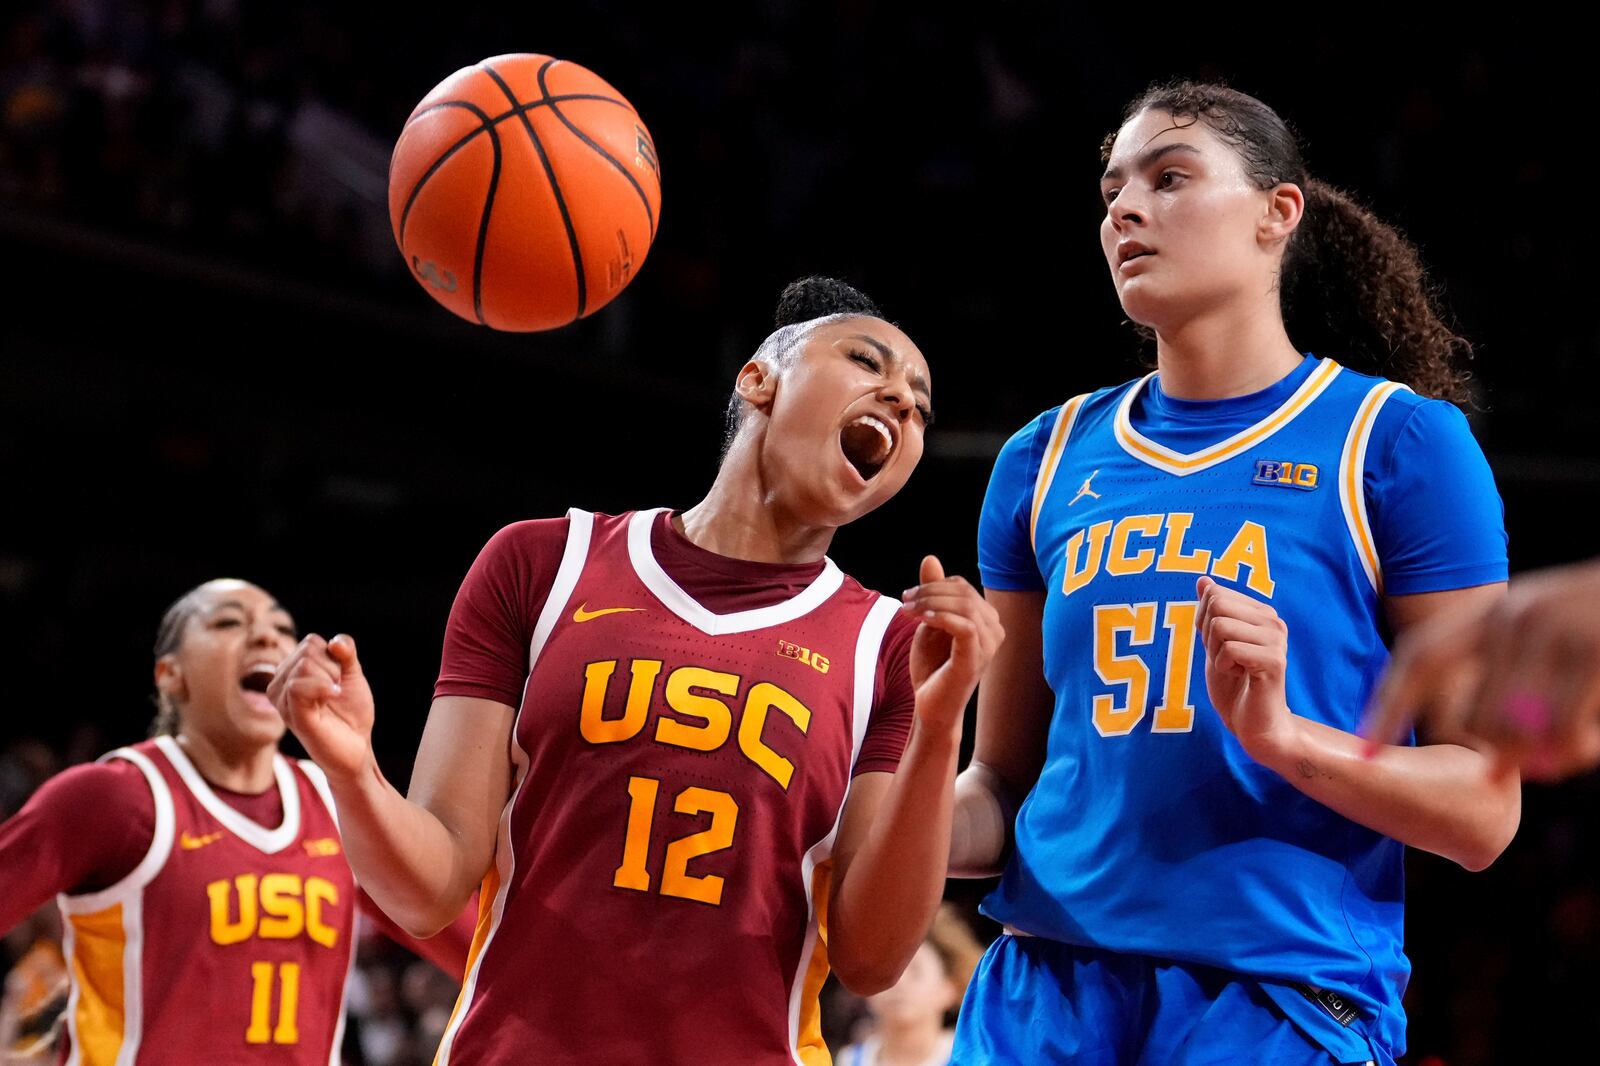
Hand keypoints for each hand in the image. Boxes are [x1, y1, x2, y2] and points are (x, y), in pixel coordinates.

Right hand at [268, 633, 375, 784]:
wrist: (358, 746)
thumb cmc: (351, 712)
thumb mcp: (352, 674)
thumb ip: (346, 652)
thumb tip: (335, 641)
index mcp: (291, 672)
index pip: (311, 642)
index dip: (334, 657)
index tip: (338, 679)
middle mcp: (280, 684)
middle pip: (307, 651)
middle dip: (333, 668)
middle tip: (336, 692)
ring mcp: (283, 700)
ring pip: (304, 666)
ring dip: (330, 679)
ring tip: (332, 699)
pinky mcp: (290, 714)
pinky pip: (298, 686)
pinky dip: (324, 687)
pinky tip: (332, 698)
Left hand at [900, 556, 1003, 734]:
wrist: (931, 706)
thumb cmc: (932, 666)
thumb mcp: (929, 621)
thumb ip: (932, 591)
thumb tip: (930, 557)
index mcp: (985, 619)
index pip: (962, 586)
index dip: (933, 585)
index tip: (907, 595)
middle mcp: (994, 630)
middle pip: (964, 593)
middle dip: (930, 592)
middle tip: (904, 600)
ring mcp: (988, 645)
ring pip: (965, 606)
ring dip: (931, 603)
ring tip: (908, 610)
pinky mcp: (976, 659)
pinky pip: (965, 627)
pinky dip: (942, 617)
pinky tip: (923, 619)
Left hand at [1196, 576, 1295, 762]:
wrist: (1253, 724)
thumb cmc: (1233, 685)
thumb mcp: (1213, 643)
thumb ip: (1210, 612)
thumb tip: (1203, 579)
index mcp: (1261, 613)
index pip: (1215, 594)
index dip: (1204, 622)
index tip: (1220, 646)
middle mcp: (1273, 621)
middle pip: (1217, 605)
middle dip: (1208, 636)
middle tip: (1225, 658)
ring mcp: (1276, 640)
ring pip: (1220, 626)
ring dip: (1215, 653)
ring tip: (1233, 668)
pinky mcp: (1274, 660)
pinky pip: (1230, 649)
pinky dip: (1223, 666)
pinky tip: (1240, 676)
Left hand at [1364, 561, 1599, 781]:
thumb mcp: (1544, 625)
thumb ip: (1507, 672)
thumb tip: (1488, 756)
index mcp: (1493, 610)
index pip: (1419, 657)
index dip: (1389, 705)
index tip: (1364, 751)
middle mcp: (1512, 616)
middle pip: (1471, 716)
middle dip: (1492, 753)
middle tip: (1518, 767)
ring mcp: (1552, 633)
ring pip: (1515, 731)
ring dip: (1542, 756)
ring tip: (1571, 748)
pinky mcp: (1590, 655)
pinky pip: (1563, 732)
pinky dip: (1576, 751)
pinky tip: (1593, 743)